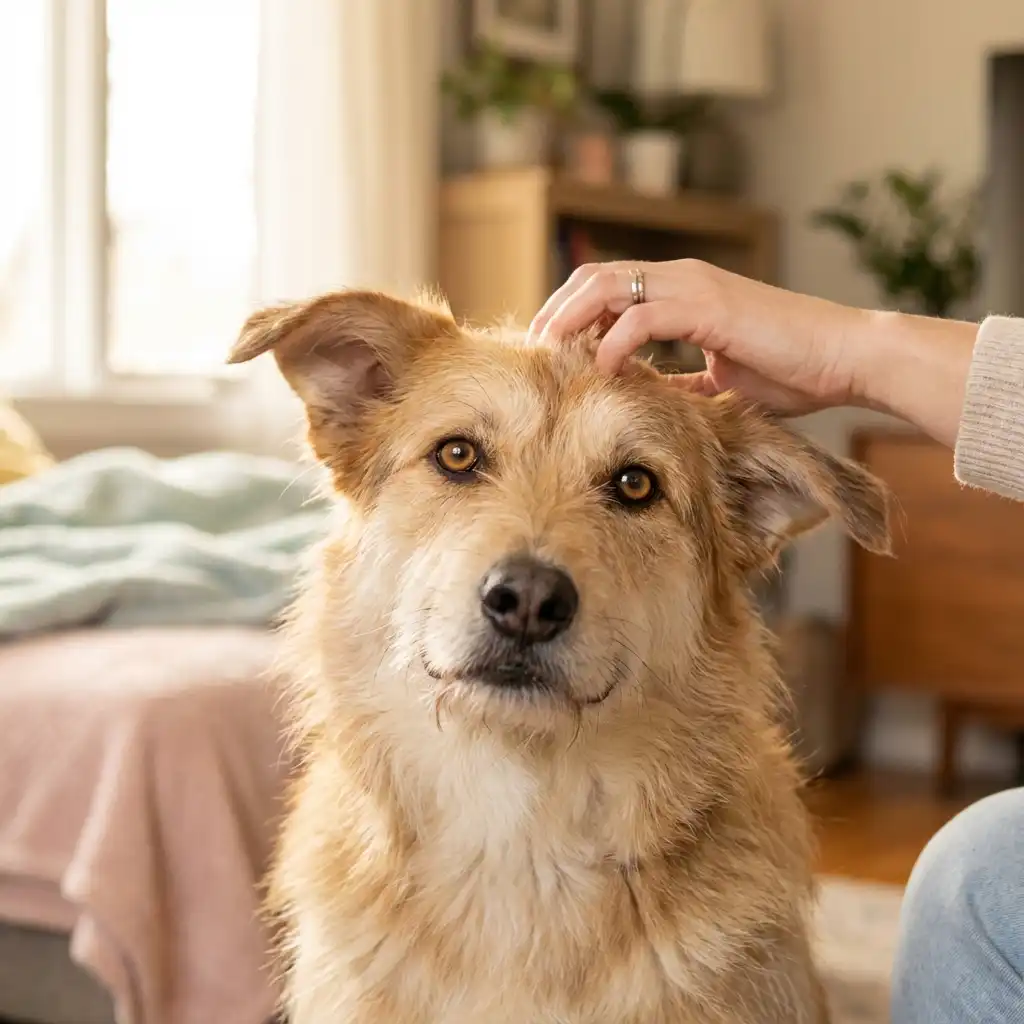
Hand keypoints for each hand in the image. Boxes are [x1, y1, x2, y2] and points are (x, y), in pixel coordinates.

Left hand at [528, 259, 872, 416]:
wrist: (844, 359)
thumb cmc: (791, 370)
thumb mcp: (718, 378)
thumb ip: (679, 379)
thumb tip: (646, 396)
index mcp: (682, 290)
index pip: (609, 287)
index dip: (573, 311)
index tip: (550, 347)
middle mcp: (682, 279)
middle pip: (595, 277)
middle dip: (558, 309)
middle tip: (533, 346)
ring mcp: (695, 287)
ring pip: (609, 287)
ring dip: (572, 318)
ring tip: (550, 351)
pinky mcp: (709, 307)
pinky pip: (642, 318)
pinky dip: (614, 342)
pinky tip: (603, 369)